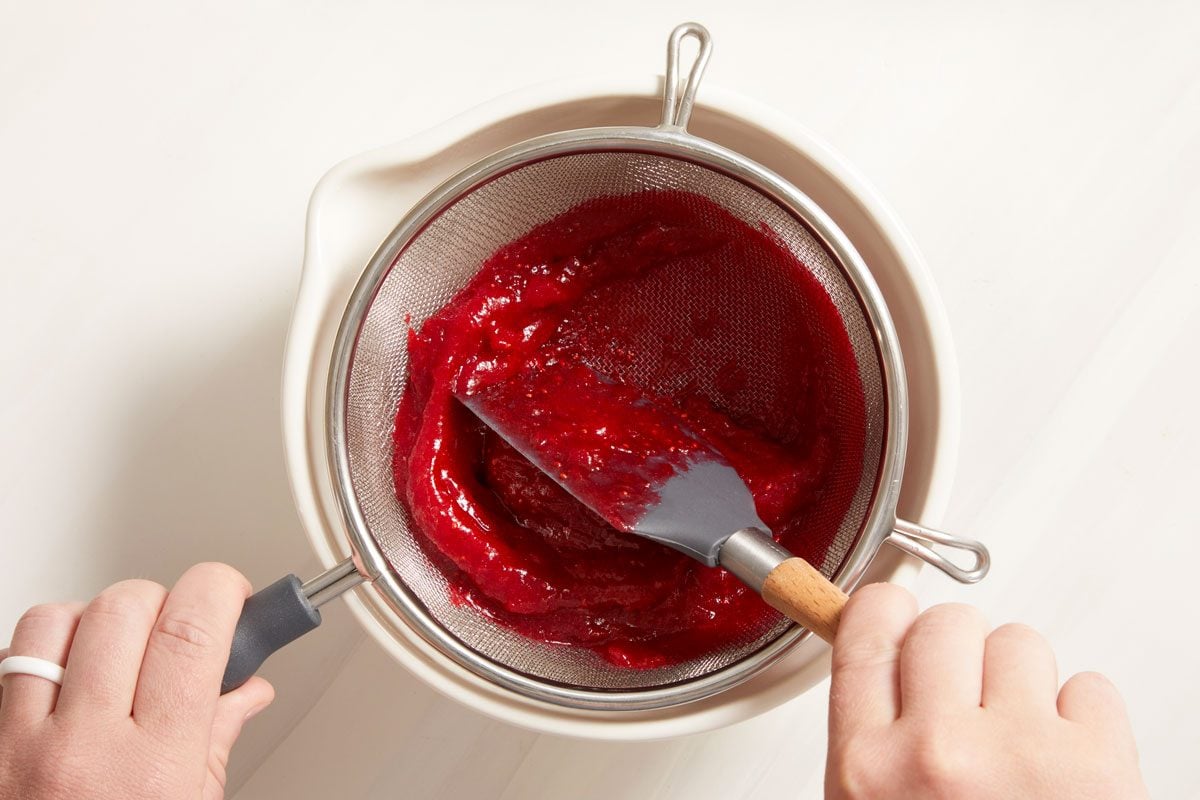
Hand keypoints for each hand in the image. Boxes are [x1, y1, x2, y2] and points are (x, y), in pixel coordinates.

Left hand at [0, 563, 273, 799]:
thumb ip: (215, 741)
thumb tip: (244, 689)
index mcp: (151, 768)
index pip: (193, 630)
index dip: (220, 590)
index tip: (230, 595)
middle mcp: (80, 749)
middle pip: (126, 608)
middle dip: (163, 603)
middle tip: (178, 633)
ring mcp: (16, 746)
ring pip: (55, 621)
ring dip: (93, 623)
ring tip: (114, 655)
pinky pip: (7, 663)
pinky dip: (41, 658)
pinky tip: (64, 685)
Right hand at [826, 584, 1147, 799]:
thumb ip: (871, 741)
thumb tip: (873, 649)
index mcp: (868, 771)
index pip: (867, 630)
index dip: (885, 612)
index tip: (894, 616)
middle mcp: (938, 754)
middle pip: (945, 624)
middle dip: (959, 654)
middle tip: (969, 700)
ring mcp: (1023, 754)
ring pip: (1021, 643)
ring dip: (1024, 685)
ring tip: (1021, 745)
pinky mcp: (1102, 765)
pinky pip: (1091, 687)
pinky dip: (1086, 720)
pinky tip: (1069, 765)